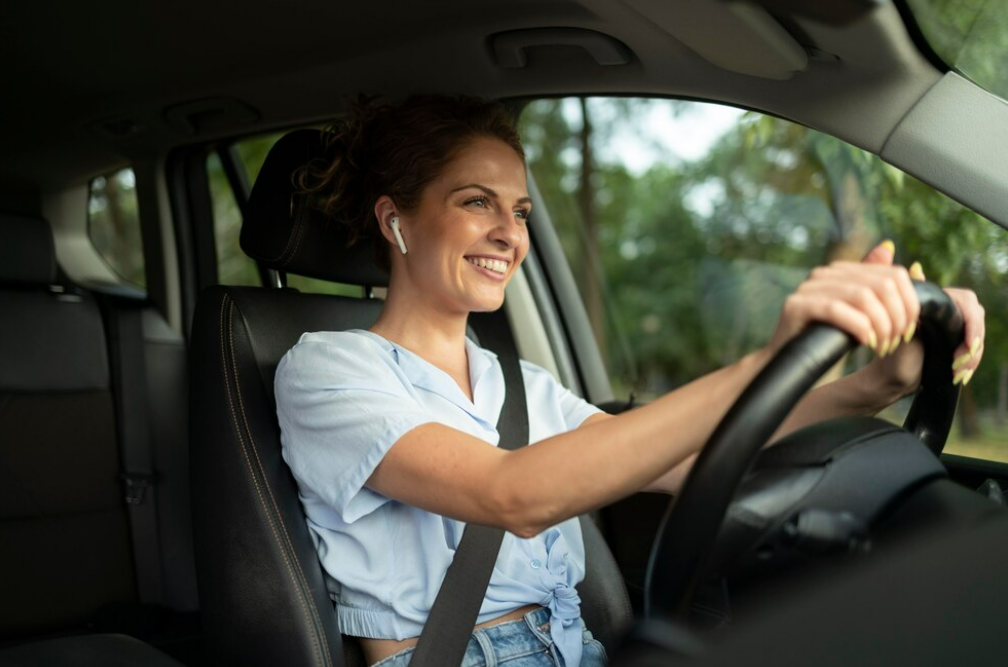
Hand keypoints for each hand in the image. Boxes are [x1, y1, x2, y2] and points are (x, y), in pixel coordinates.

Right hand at [768, 241, 918, 359]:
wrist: (792, 368)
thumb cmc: (828, 343)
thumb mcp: (862, 315)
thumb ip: (877, 284)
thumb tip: (888, 246)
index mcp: (843, 271)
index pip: (893, 275)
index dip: (910, 304)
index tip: (908, 331)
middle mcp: (825, 274)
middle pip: (882, 285)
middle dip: (896, 318)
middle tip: (894, 343)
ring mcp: (808, 287)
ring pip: (863, 296)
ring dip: (881, 325)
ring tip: (881, 347)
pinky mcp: (796, 305)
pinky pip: (836, 309)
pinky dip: (858, 327)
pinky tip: (865, 342)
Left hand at [858, 249, 984, 399]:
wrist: (889, 374)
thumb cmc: (889, 346)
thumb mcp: (896, 323)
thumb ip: (908, 300)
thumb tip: (916, 267)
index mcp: (938, 302)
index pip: (966, 301)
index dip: (971, 323)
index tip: (967, 344)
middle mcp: (950, 312)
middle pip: (976, 318)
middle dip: (973, 342)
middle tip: (959, 361)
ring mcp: (956, 330)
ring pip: (977, 338)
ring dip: (972, 357)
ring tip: (957, 373)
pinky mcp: (957, 347)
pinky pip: (974, 352)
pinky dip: (970, 364)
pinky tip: (960, 375)